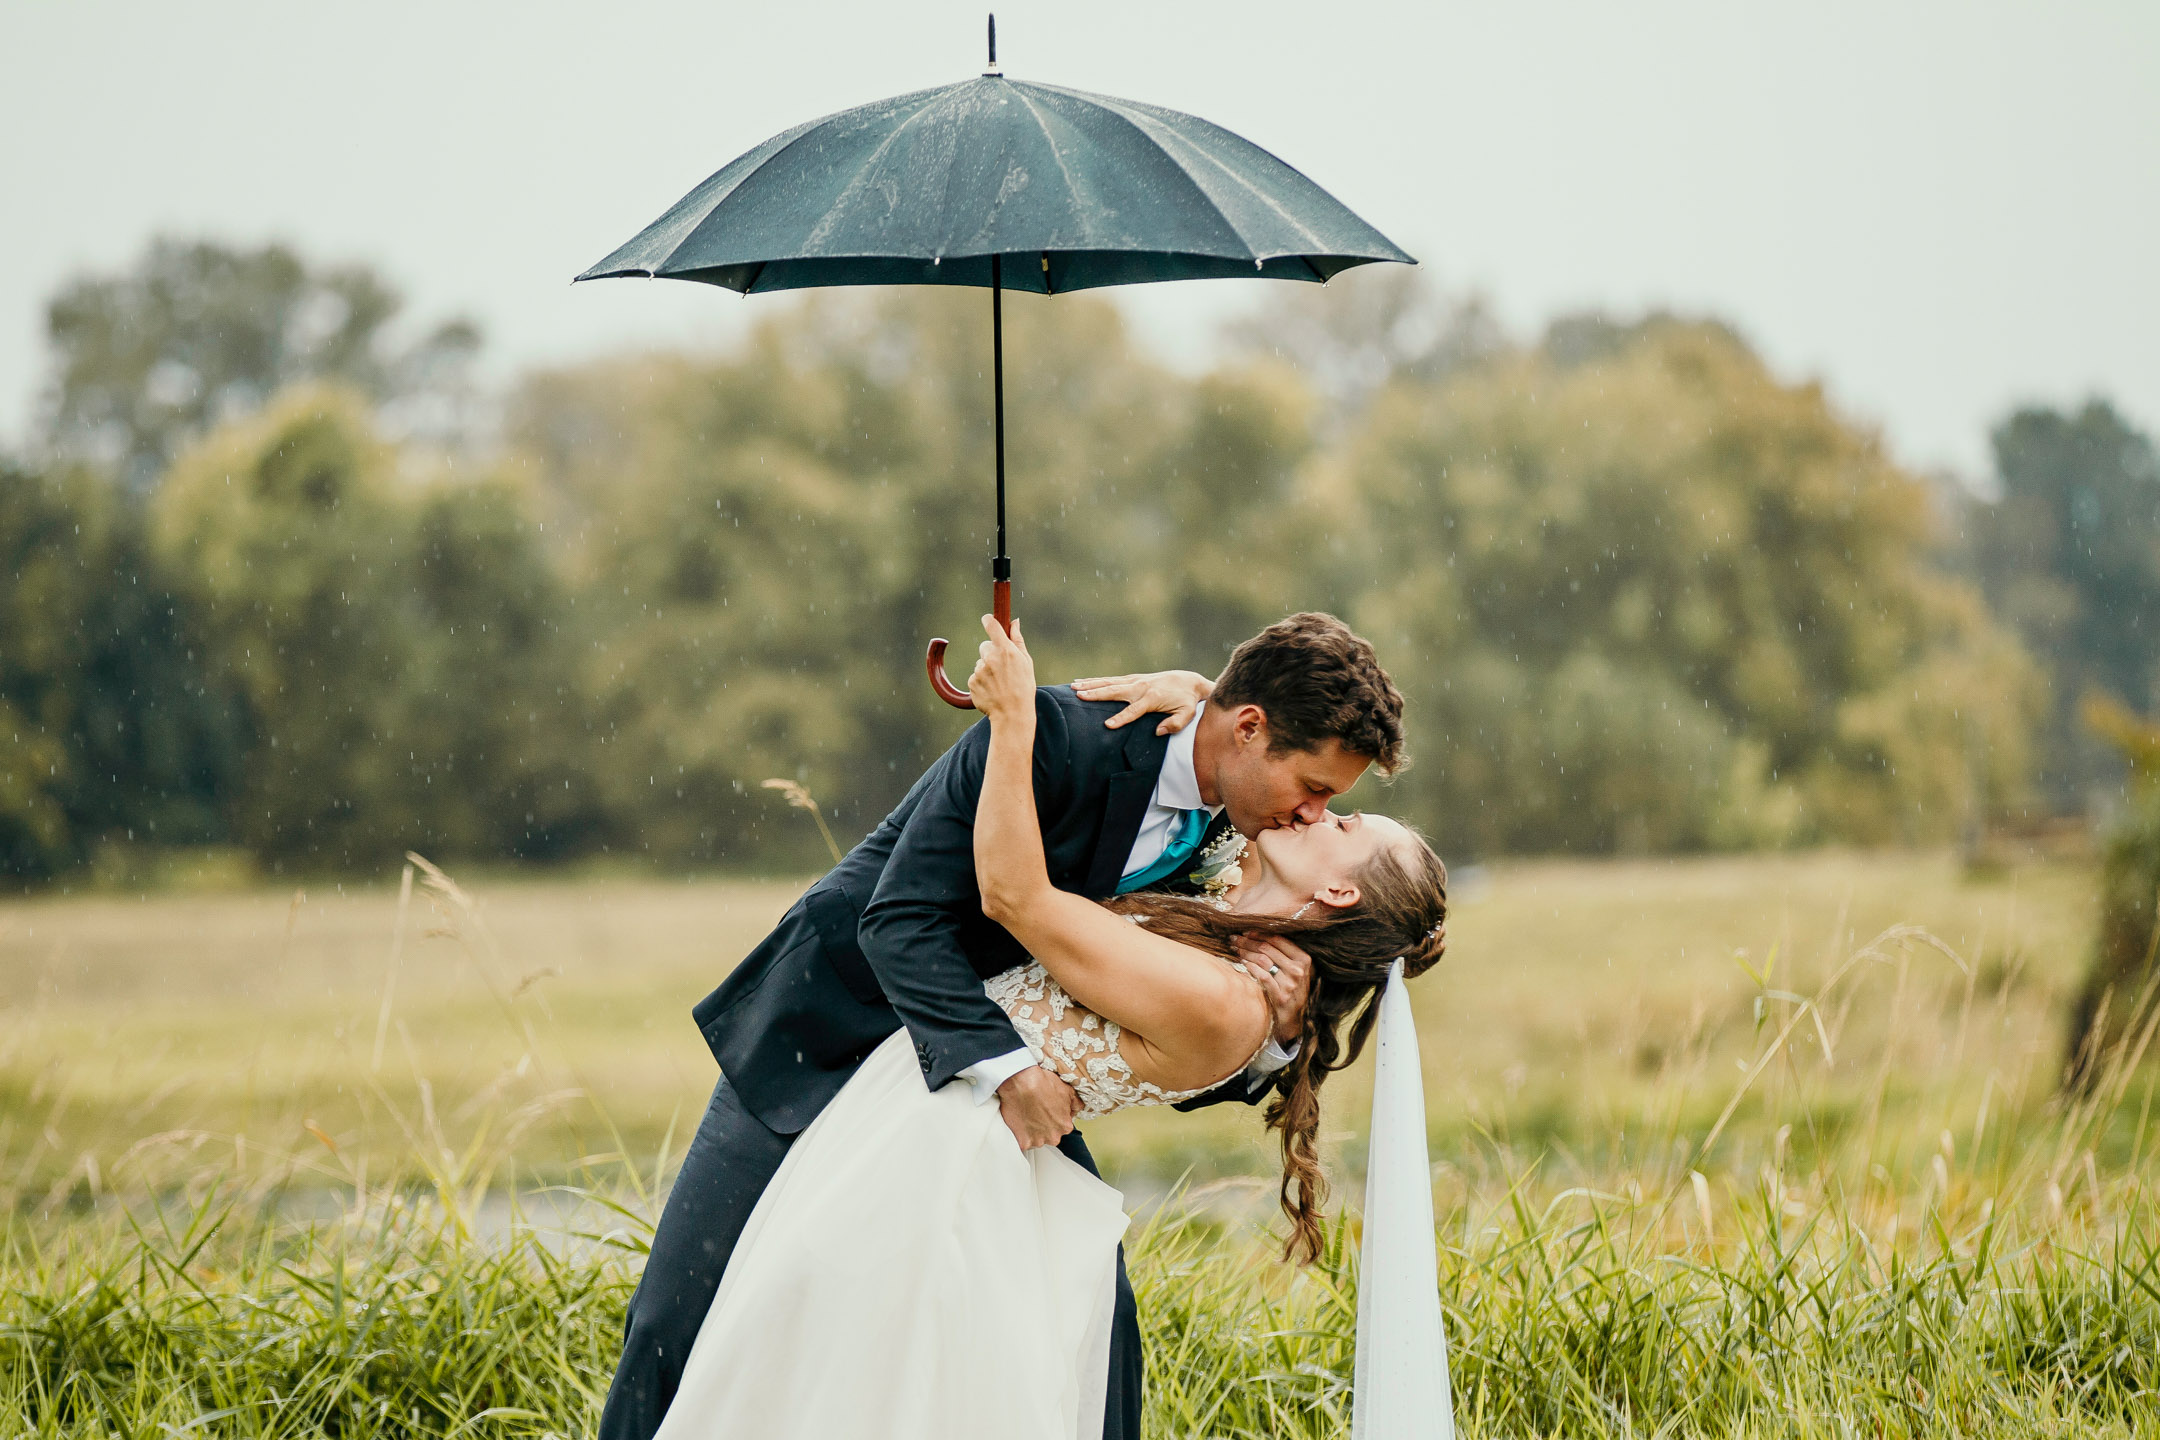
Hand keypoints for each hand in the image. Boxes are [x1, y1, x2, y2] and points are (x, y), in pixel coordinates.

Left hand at [966, 616, 1035, 722]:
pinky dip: (981, 682)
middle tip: (1002, 668)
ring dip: (987, 670)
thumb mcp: (1026, 662)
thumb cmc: (1023, 687)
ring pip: (980, 663)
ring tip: (999, 684)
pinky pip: (974, 677)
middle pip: (984, 646)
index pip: (992, 626)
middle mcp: (990, 658)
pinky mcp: (971, 682)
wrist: (1012, 714)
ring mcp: (979, 671)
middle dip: (991, 653)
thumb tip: (1014, 622)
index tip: (987, 619)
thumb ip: (1018, 640)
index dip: (988, 620)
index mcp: (1005, 650)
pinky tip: (992, 691)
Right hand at [996, 1063, 1080, 1149]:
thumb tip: (1077, 1108)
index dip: (1055, 1115)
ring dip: (1033, 1130)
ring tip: (1027, 1114)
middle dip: (1045, 1124)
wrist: (1019, 1083)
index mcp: (1065, 1126)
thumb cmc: (1040, 1084)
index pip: (1063, 1125)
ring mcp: (1037, 1141)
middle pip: (1050, 1133)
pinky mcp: (1023, 1142)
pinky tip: (1020, 1121)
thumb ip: (1075, 1103)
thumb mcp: (1066, 1089)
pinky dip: (1021, 1134)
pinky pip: (1023, 1142)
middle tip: (1037, 1110)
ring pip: (1036, 1138)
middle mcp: (1053, 1136)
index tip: (1048, 1109)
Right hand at [1070, 669, 1214, 733]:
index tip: (1108, 725)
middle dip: (1096, 694)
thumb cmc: (1187, 701)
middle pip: (1115, 691)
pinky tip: (1082, 681)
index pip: (1134, 710)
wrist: (1189, 681)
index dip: (1121, 718)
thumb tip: (1159, 732)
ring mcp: (1135, 681)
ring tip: (1073, 688)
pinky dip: (1096, 680)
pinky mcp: (1132, 679)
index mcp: (1153, 698)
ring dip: (1091, 684)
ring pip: (1109, 683)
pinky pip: (1111, 680)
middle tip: (1079, 696)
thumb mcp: (1187, 714)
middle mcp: (1141, 687)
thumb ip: (1175, 724)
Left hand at [1235, 934, 1312, 1046]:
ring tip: (1235, 949)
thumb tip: (1260, 935)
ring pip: (1263, 960)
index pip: (1278, 940)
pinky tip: (1242, 964)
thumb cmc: (1291, 990)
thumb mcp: (1296, 971)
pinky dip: (1250, 968)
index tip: (1245, 931)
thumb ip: (1284, 954)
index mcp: (1303, 960)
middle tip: (1234, 939)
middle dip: (1248, 941)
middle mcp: (1298, 971)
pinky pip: (1262, 977)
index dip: (1259, 933)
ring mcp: (1290, 984)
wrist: (1293, 1019)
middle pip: (1267, 949)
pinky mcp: (1280, 996)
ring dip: (1245, 952)